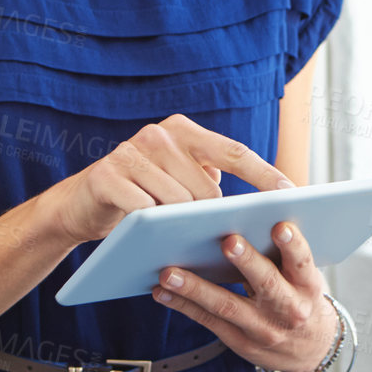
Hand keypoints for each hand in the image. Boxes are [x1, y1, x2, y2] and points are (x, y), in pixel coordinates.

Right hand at [43, 114, 292, 246]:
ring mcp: (131, 151)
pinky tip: (145, 234)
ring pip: (178, 203)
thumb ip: (208, 183)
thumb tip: (255, 211)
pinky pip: (144, 210)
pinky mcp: (107, 175)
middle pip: (207, 189)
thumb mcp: (178, 182)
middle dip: (210, 220)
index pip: (235, 151)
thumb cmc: (141, 197)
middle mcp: (160, 134)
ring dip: (178, 227)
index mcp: (184, 131)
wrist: (79, 204)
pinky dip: (149, 227)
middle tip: (211, 239)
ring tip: (172, 238)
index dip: (264, 174)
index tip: (291, 194)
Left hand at [152, 221, 338, 371]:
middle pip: (266, 283)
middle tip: (229, 241)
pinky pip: (208, 320)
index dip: (293, 245)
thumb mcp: (305, 277)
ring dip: (195, 288)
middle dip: (247, 262)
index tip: (280, 226)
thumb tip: (247, 216)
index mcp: (307, 285)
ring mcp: (262, 328)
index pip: (303, 262)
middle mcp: (289, 308)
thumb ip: (284, 254)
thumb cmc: (300, 296)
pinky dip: (183, 305)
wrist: (309, 349)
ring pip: (227, 305)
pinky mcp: (240, 341)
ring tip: (168, 272)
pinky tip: (161, 292)